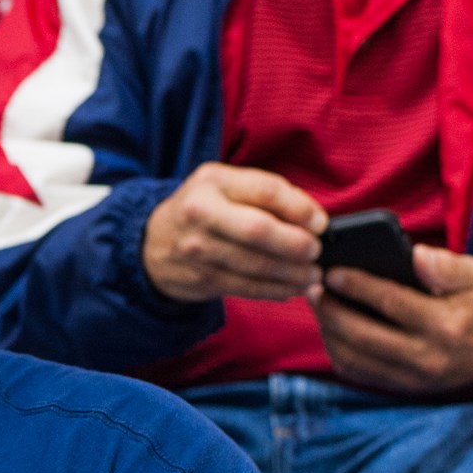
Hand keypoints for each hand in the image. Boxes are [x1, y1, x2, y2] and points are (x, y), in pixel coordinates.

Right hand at [141, 162, 325, 303]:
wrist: (151, 243)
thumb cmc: (203, 210)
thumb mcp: (226, 185)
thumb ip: (266, 193)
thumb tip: (314, 219)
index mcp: (213, 182)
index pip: (265, 191)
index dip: (299, 208)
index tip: (320, 223)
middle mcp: (200, 213)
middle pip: (258, 230)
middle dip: (295, 244)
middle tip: (316, 251)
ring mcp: (196, 249)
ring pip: (255, 265)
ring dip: (292, 273)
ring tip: (312, 274)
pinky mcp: (199, 278)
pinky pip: (245, 287)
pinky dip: (274, 290)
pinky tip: (292, 288)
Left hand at [313, 244, 472, 392]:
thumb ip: (447, 266)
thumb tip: (416, 255)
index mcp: (446, 326)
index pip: (391, 302)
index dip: (356, 286)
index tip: (331, 272)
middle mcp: (428, 357)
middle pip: (363, 335)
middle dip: (330, 310)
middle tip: (312, 288)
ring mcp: (412, 378)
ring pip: (353, 357)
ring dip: (327, 331)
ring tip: (317, 305)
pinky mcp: (401, 387)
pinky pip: (356, 372)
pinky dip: (336, 350)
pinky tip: (329, 328)